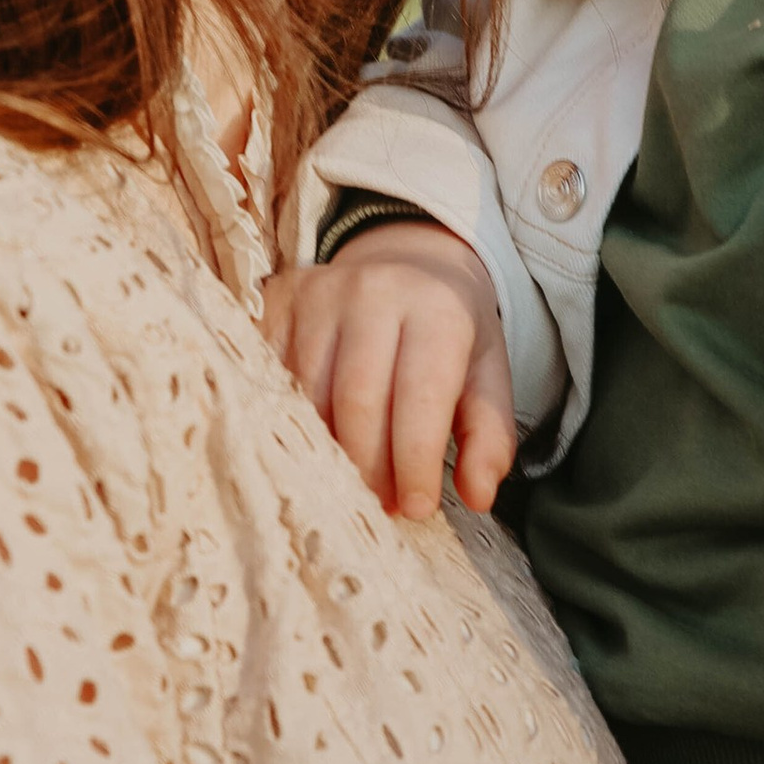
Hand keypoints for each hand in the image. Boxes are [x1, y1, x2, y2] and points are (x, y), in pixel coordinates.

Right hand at [261, 225, 515, 521]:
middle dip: (369, 467)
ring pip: (309, 395)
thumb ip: (489, 436)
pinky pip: (275, 376)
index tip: (415, 508)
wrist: (407, 255)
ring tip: (355, 481)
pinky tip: (318, 443)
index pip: (420, 398)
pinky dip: (295, 420)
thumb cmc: (450, 329)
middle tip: (382, 505)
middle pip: (356, 402)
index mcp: (437, 308)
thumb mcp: (487, 374)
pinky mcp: (280, 300)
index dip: (414, 461)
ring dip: (330, 451)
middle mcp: (374, 291)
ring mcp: (319, 293)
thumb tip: (478, 495)